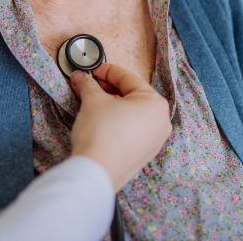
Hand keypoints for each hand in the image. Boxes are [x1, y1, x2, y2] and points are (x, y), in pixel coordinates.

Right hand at [70, 63, 171, 191]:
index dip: (107, 71)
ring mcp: (155, 141)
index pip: (128, 78)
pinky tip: (101, 121)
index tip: (93, 71)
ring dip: (113, 105)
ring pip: (133, 114)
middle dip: (109, 89)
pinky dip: (118, 122)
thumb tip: (80, 78)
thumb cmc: (101, 134)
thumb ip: (88, 85)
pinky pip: (132, 130)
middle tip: (91, 86)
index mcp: (155, 104)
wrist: (96, 171)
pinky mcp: (144, 155)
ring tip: (93, 103)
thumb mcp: (92, 100)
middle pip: (132, 96)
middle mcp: (161, 122)